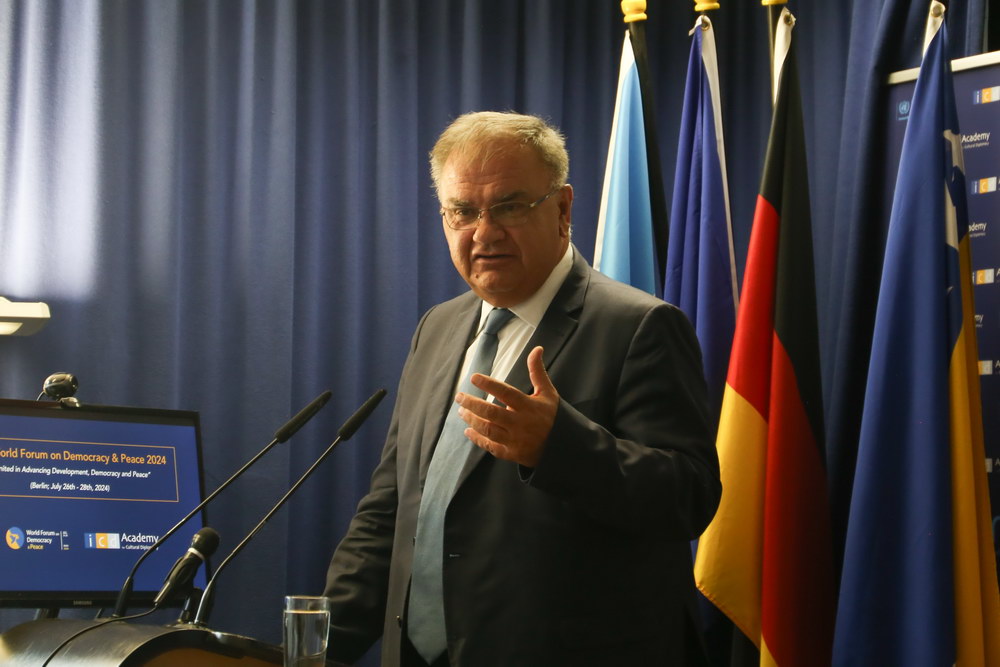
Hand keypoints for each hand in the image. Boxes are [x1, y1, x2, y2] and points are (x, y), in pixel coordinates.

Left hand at [455, 346, 557, 467]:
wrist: (562, 446)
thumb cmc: (551, 416)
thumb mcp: (547, 392)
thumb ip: (537, 371)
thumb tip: (537, 349)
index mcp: (528, 406)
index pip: (506, 393)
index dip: (489, 385)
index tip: (473, 377)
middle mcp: (520, 423)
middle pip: (491, 413)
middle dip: (472, 404)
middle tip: (459, 397)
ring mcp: (515, 440)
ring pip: (488, 430)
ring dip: (472, 420)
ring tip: (461, 411)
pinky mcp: (511, 454)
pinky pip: (490, 446)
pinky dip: (477, 439)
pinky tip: (468, 431)